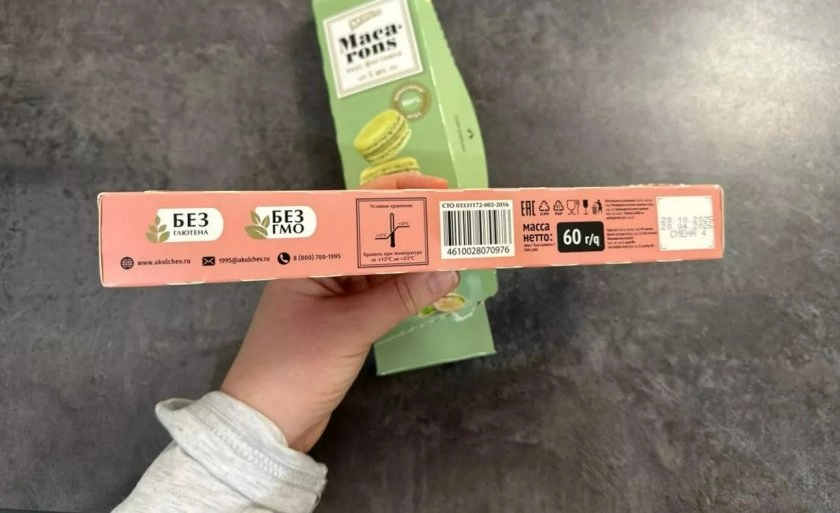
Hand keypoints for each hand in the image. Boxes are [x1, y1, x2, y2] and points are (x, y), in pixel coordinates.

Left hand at [221, 173, 457, 451]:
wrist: (266, 425)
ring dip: (411, 258)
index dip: (396, 196)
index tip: (435, 190)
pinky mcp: (340, 320)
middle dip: (410, 225)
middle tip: (453, 216)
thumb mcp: (352, 328)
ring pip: (377, 265)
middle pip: (369, 235)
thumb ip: (401, 297)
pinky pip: (376, 293)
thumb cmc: (297, 367)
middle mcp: (319, 267)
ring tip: (452, 244)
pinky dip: (403, 288)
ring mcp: (330, 295)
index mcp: (308, 256)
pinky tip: (432, 280)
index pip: (353, 211)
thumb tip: (449, 268)